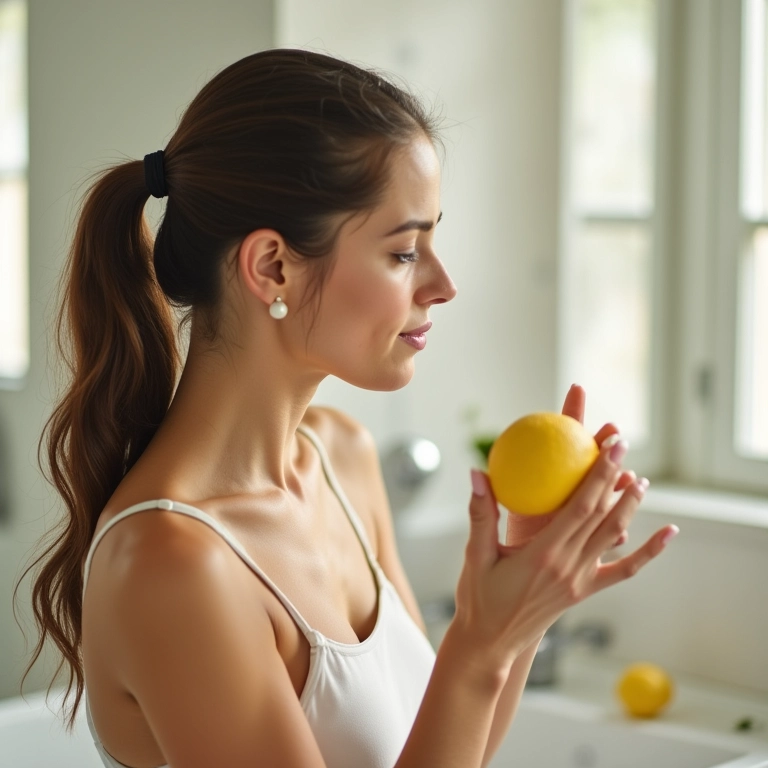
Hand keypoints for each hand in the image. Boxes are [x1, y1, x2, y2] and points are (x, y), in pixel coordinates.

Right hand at [454, 396, 676, 670]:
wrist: (492, 642)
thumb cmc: (479, 597)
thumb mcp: (475, 554)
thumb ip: (480, 513)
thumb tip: (477, 471)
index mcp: (544, 555)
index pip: (581, 506)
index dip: (599, 473)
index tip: (608, 445)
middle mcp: (568, 566)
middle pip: (602, 514)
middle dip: (615, 475)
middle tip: (623, 443)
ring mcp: (580, 580)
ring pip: (613, 535)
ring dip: (630, 505)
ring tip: (641, 478)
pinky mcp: (585, 590)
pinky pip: (623, 570)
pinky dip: (648, 552)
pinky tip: (667, 534)